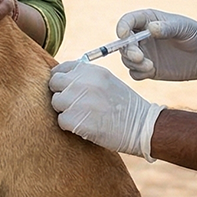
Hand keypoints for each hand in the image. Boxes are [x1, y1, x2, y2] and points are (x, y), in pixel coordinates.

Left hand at [48, 60, 162, 160]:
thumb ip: (85, 78)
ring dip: (65, 111)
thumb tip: (60, 78)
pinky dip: (70, 125)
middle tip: (75, 105)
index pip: (60, 69)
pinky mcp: (76, 120)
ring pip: (56, 102)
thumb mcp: (106, 81)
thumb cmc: (124, 105)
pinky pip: (61, 120)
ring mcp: (79, 100)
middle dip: (61, 94)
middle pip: (54, 84)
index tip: (66, 90)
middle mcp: (83, 82)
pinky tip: (86, 125)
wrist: (141, 126)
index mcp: (91, 71)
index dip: (61, 81)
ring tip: (83, 115)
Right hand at [117, 9, 196, 82]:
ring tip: (149, 66)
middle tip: (139, 57)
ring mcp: (145, 53)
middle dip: (128, 50)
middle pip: (124, 43)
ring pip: (127, 59)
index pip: (128, 21)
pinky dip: (138, 72)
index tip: (123, 35)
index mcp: (148, 20)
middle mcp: (143, 36)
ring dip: (133, 63)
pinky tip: (150, 71)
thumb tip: (150, 28)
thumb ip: (168, 28)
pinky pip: (135, 72)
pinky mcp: (149, 69)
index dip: (122, 27)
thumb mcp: (184, 28)